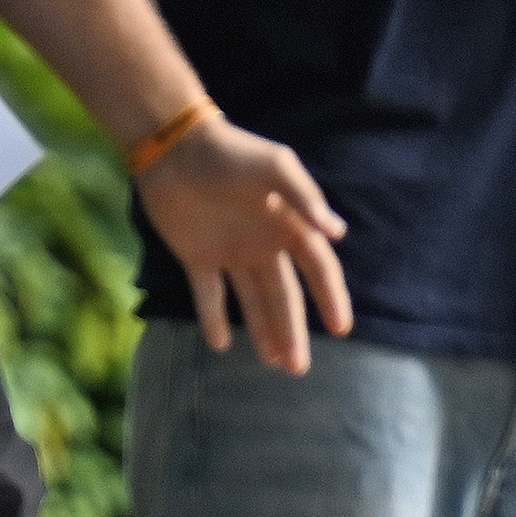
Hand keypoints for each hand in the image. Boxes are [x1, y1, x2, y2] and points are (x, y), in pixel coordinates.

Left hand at [142, 116, 355, 371]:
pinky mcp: (197, 256)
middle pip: (283, 296)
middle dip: (292, 331)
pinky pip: (209, 294)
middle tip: (298, 369)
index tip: (340, 329)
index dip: (331, 297)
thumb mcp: (275, 167)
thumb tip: (337, 233)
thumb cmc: (231, 153)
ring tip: (273, 363)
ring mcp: (230, 252)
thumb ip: (306, 198)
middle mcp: (262, 243)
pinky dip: (213, 319)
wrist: (175, 146)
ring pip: (251, 301)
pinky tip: (221, 344)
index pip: (317, 268)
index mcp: (287, 224)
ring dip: (262, 331)